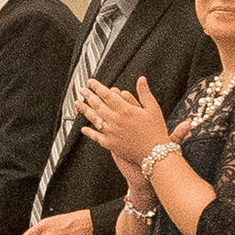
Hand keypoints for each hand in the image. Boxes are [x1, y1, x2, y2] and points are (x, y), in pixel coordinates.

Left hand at [79, 72, 168, 186]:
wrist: (155, 154)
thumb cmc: (156, 131)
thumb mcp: (154, 109)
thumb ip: (145, 93)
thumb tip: (141, 80)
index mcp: (125, 110)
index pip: (106, 95)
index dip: (96, 87)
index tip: (90, 82)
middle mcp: (115, 120)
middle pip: (97, 105)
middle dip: (88, 96)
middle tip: (82, 90)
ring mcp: (111, 132)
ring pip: (94, 118)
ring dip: (84, 110)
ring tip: (78, 104)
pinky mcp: (110, 144)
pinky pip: (96, 136)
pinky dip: (89, 132)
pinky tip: (83, 129)